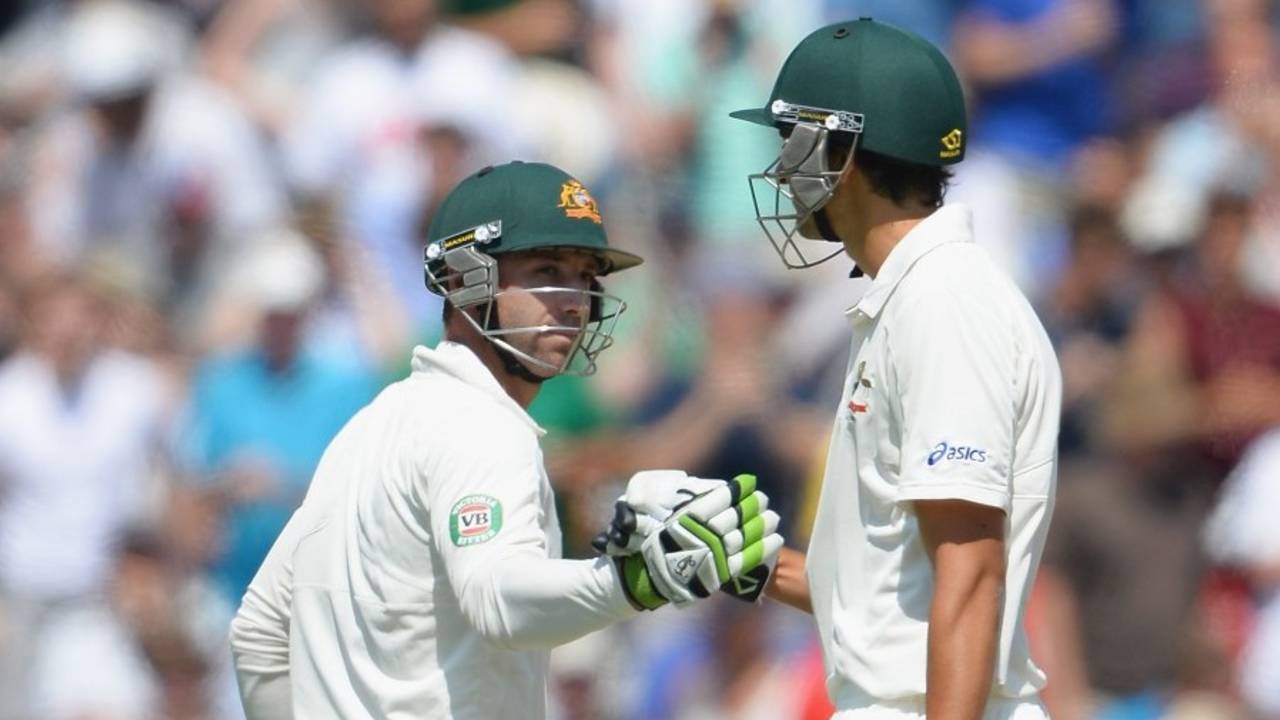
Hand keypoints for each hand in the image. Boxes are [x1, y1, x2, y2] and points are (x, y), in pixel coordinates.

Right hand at [596, 474, 783, 608]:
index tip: (748, 483)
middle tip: (763, 498)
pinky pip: (745, 559)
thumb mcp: (643, 506)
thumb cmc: (640, 538)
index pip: (719, 498)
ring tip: (773, 516)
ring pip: (744, 536)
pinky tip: (776, 539)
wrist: (640, 577)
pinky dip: (763, 548)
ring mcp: (711, 555)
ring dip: (761, 525)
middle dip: (752, 506)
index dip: (736, 490)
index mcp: (686, 516)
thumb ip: (667, 493)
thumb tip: (687, 479)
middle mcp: (701, 534)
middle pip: (735, 516)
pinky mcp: (718, 574)